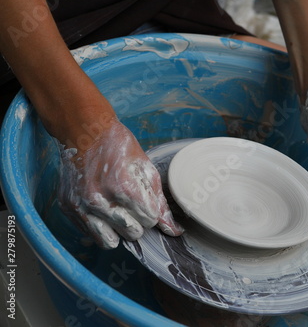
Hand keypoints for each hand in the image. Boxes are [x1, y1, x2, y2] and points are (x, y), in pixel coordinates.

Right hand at [57, 119, 183, 248]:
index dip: (151, 210)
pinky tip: (102, 209)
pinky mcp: (68, 209)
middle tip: (131, 204)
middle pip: (133, 233)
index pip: (150, 220)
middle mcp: (100, 201)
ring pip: (110, 242)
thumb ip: (160, 203)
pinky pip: (90, 234)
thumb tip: (173, 230)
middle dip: (137, 221)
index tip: (145, 199)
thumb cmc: (119, 148)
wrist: (84, 131)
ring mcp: (81, 207)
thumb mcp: (146, 170)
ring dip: (118, 230)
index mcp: (124, 188)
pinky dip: (99, 226)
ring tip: (118, 212)